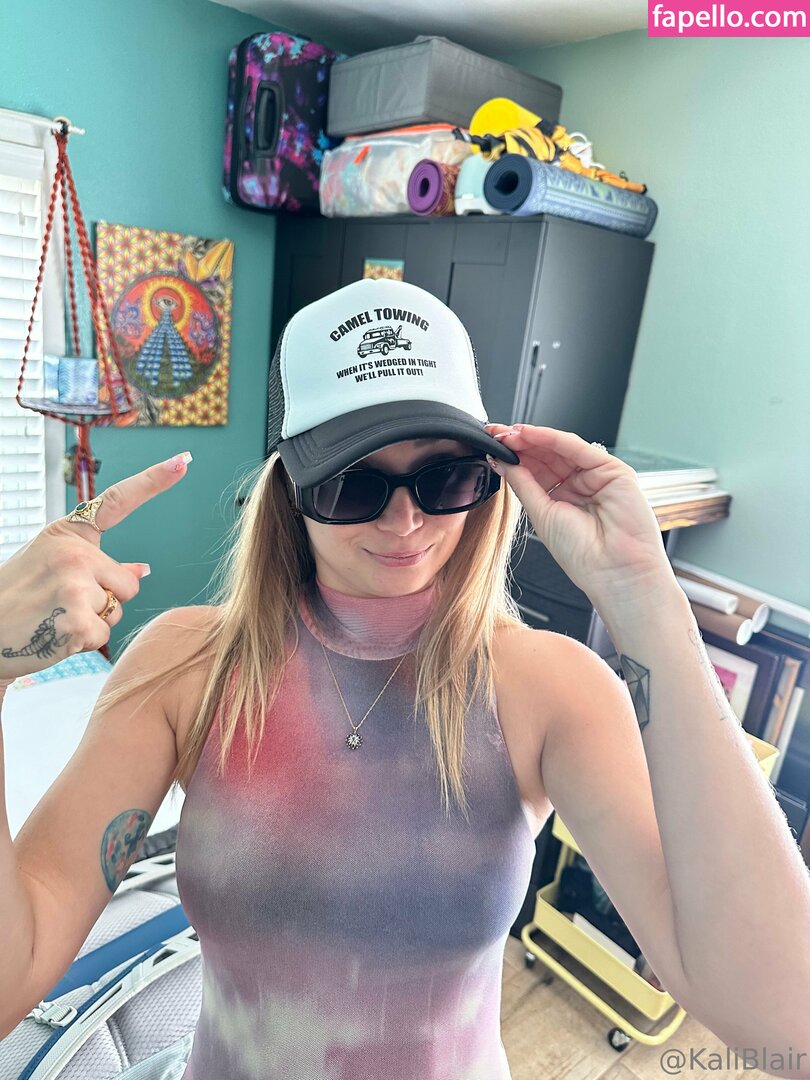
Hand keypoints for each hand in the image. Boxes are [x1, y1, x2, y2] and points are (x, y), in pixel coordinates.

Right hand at [0, 452, 191, 684]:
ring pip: (116, 610)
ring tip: (52, 617)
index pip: (118, 502)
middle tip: (59, 604)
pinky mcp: (76, 620)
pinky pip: (103, 635)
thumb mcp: (50, 568)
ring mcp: (75, 585)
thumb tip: (143, 570)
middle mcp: (73, 552)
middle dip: (105, 599)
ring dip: (92, 621)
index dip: (153, 481)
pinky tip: (53, 636)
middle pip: (128, 582)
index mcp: (67, 533)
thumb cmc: (14, 600)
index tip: (183, 462)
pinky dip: (83, 643)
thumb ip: (96, 565)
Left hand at [484, 423, 674, 604]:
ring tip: (506, 433)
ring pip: (560, 448)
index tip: (491, 446)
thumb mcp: (541, 514)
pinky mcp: (612, 469)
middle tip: (494, 434)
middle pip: (546, 455)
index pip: (535, 470)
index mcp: (562, 498)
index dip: (513, 457)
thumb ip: (523, 484)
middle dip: (519, 444)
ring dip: (532, 438)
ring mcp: (596, 476)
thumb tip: (502, 462)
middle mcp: (580, 485)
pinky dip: (551, 438)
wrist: (615, 571)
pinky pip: (577, 447)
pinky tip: (529, 434)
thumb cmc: (583, 554)